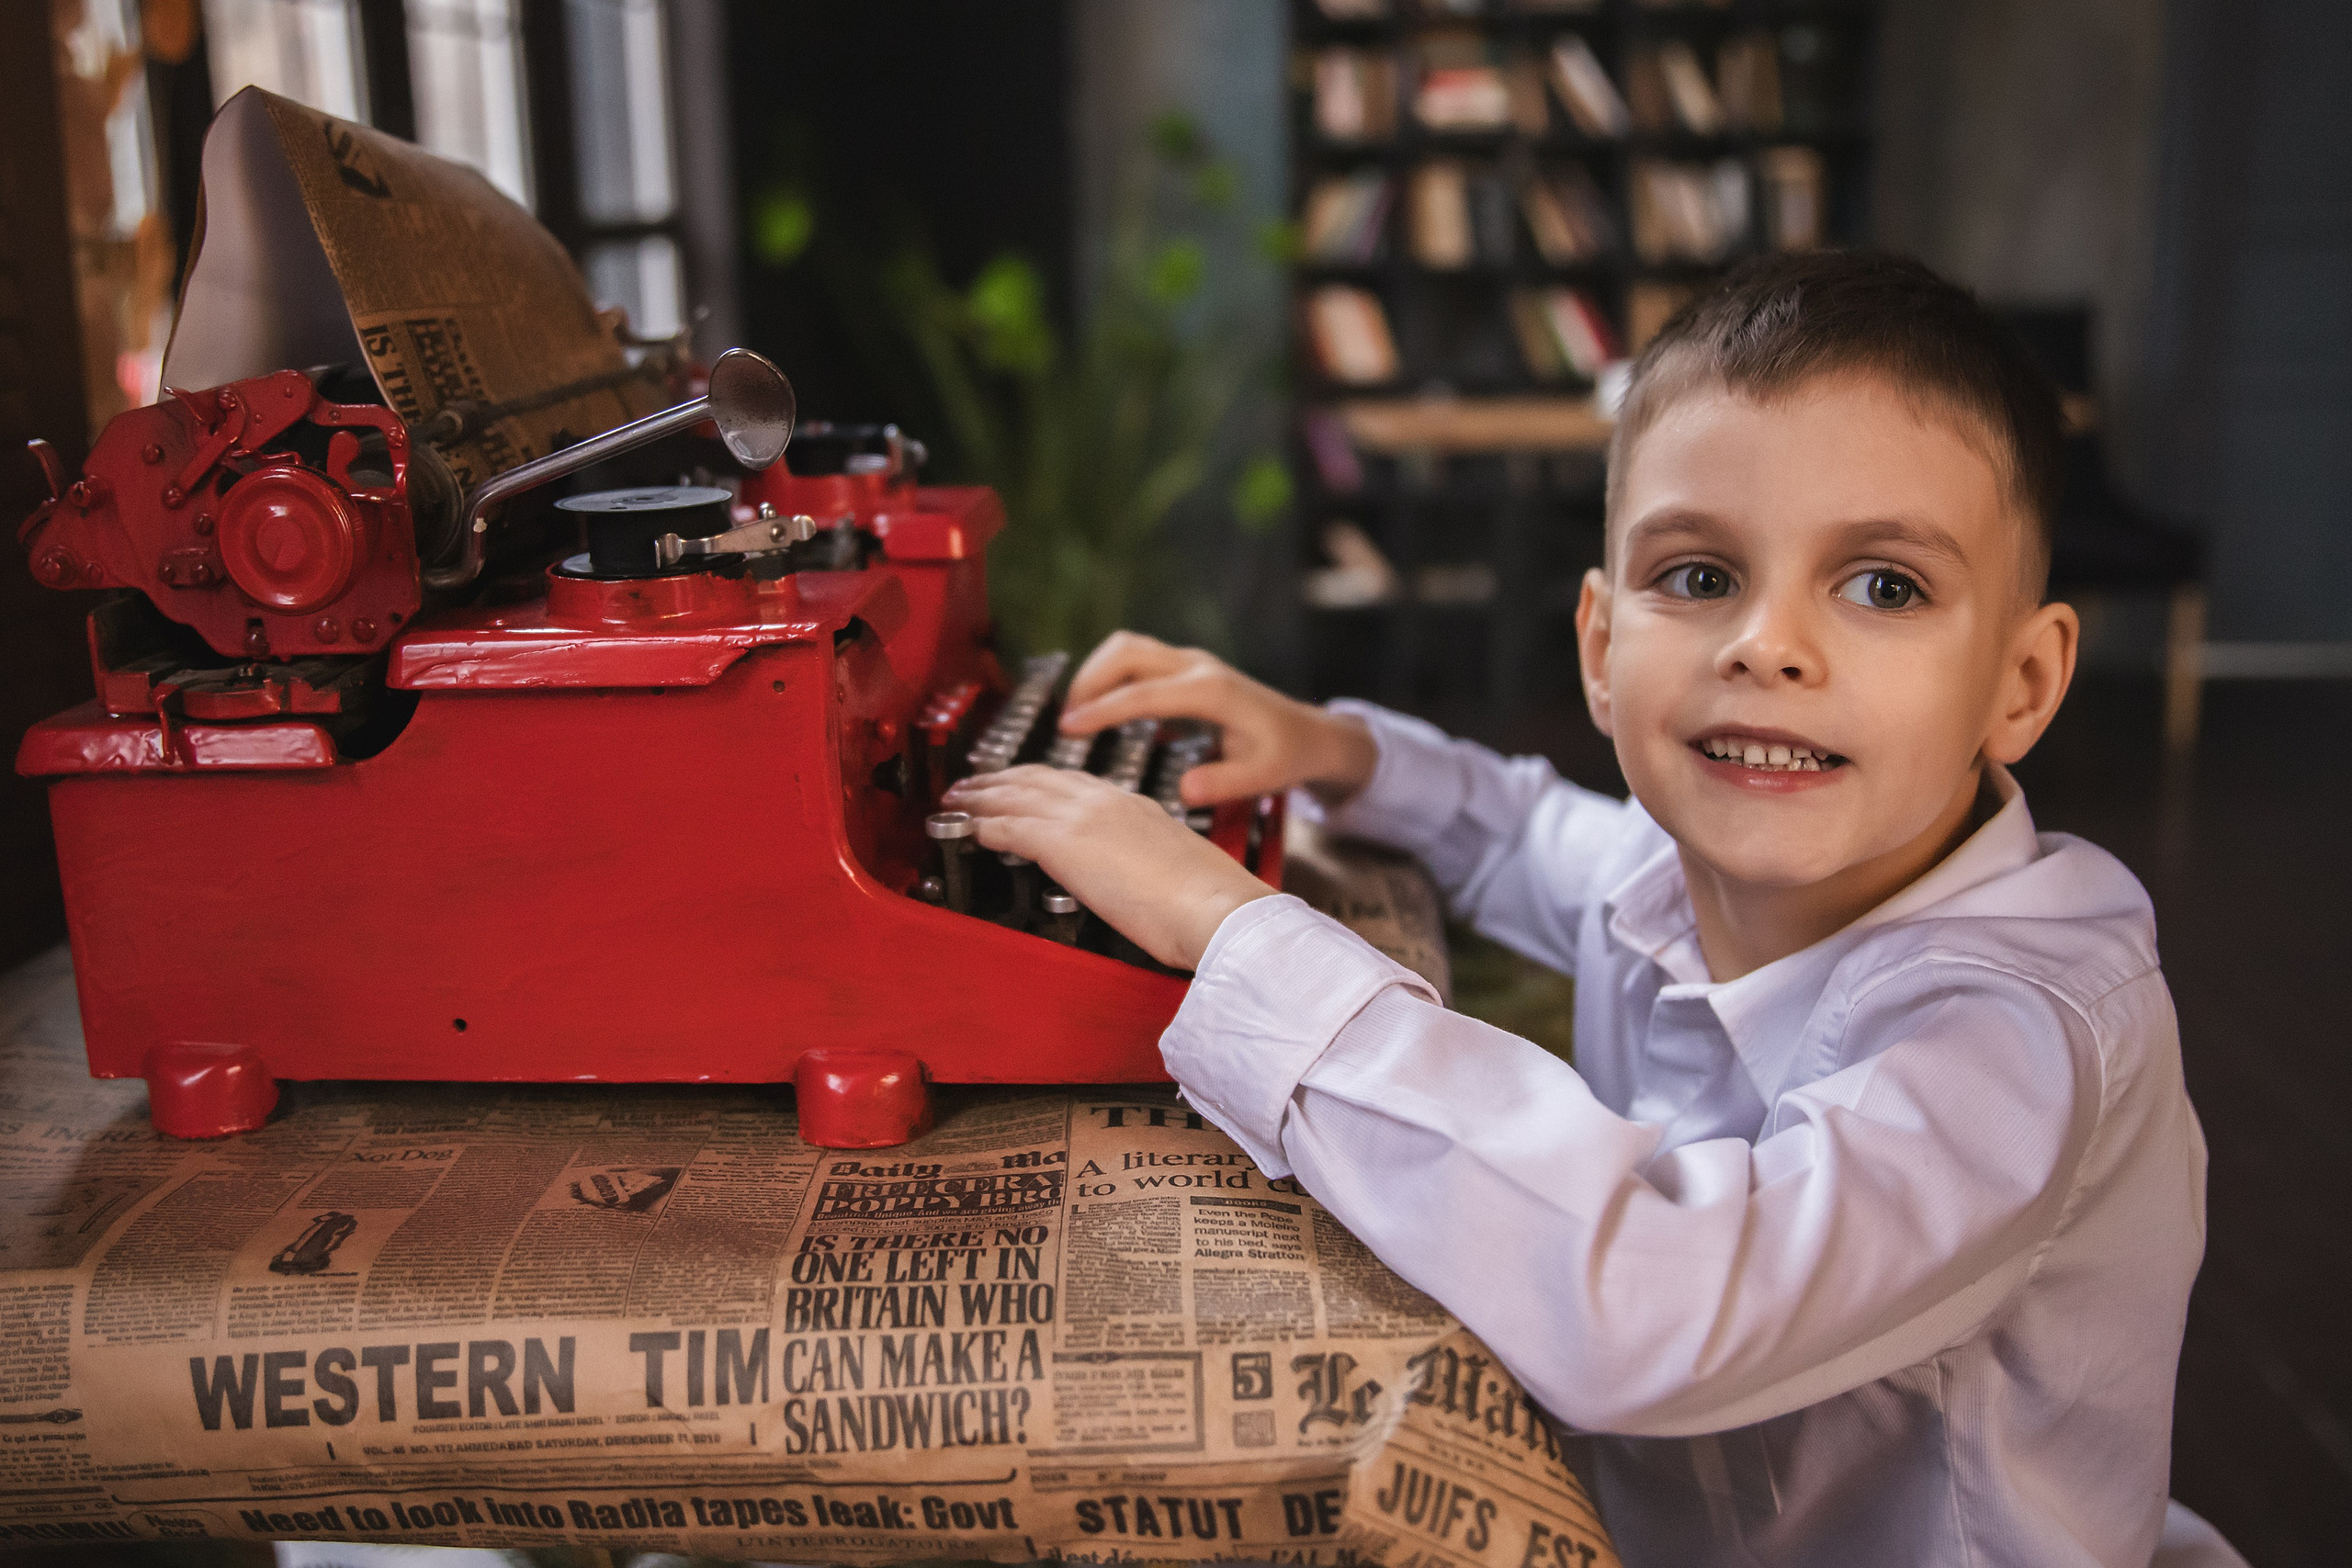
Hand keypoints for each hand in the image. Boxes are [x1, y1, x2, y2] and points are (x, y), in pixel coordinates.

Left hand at [941, 766, 1273, 969]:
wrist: (1216, 906)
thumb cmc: (1208, 901)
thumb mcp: (1175, 868)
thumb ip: (1149, 863)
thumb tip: (1140, 879)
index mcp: (1134, 806)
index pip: (1075, 783)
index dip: (1041, 782)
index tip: (1021, 785)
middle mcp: (1105, 802)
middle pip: (1038, 778)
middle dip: (1001, 779)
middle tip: (974, 783)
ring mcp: (1082, 819)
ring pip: (1016, 795)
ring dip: (982, 795)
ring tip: (958, 799)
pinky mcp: (1063, 844)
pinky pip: (1009, 826)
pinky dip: (983, 824)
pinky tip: (968, 828)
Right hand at [1059, 632, 1377, 806]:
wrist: (1311, 732)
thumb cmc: (1287, 755)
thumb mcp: (1264, 776)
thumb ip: (1225, 783)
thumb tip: (1186, 789)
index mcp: (1212, 693)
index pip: (1144, 693)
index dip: (1103, 709)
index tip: (1069, 727)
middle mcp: (1198, 667)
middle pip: (1128, 651)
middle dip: (1090, 680)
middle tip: (1068, 721)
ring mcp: (1192, 663)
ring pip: (1129, 647)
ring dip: (1097, 672)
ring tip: (1078, 713)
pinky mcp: (1187, 667)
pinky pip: (1137, 658)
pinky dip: (1111, 675)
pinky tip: (1101, 707)